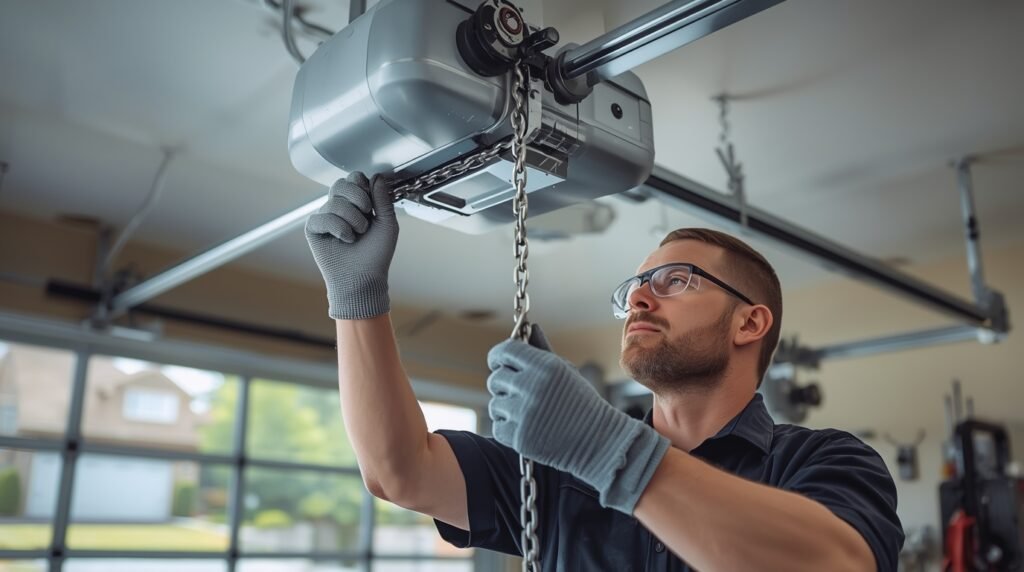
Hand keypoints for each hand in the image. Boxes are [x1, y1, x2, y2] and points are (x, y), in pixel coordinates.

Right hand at [305, 172, 398, 318]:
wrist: (363, 278)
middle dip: (358, 198)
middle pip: (341, 184)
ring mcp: (325, 217)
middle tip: (367, 216)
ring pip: (334, 201)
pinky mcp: (313, 229)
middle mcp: (339, 207)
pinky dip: (338, 228)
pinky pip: (321, 217)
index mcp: (357, 203)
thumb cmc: (376, 254)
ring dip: (352, 219)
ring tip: (357, 234)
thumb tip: (377, 176)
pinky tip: (345, 240)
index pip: (354, 178)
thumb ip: (383, 199)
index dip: (363, 186)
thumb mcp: (387, 224)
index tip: (372, 204)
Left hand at [487, 325, 669, 513]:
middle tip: (519, 392)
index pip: (504, 351)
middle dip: (504, 384)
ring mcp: (524, 413)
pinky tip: (527, 427)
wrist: (598, 441)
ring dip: (506, 407)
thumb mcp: (566, 371)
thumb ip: (543, 350)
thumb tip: (531, 327)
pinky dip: (508, 428)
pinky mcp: (520, 438)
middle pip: (495, 378)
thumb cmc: (581, 403)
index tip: (500, 363)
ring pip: (495, 403)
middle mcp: (532, 387)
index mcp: (544, 366)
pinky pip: (498, 427)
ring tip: (527, 412)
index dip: (498, 357)